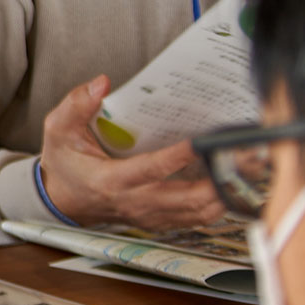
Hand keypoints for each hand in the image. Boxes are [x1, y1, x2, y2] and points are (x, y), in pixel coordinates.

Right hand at [39, 75, 226, 229]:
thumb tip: (102, 83)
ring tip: (246, 170)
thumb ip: (76, 105)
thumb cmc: (64, 164)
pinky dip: (217, 205)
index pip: (150, 170)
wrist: (61, 201)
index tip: (199, 142)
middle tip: (241, 159)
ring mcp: (149, 215)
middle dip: (217, 181)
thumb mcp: (58, 130)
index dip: (177, 159)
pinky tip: (231, 184)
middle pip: (186, 199)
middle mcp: (134, 202)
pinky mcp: (159, 221)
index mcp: (111, 180)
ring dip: (224, 193)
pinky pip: (195, 219)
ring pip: (197, 213)